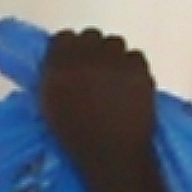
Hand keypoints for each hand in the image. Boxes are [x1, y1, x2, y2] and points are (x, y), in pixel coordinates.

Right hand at [34, 27, 159, 173]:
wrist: (113, 156)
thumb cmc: (76, 139)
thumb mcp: (51, 109)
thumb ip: (53, 81)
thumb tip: (58, 67)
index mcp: (60, 68)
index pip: (62, 39)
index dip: (66, 50)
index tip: (67, 63)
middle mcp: (88, 57)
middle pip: (90, 36)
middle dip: (90, 50)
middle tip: (90, 72)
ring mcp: (117, 60)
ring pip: (114, 43)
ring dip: (111, 56)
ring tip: (110, 79)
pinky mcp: (140, 67)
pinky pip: (134, 56)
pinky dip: (131, 67)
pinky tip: (127, 86)